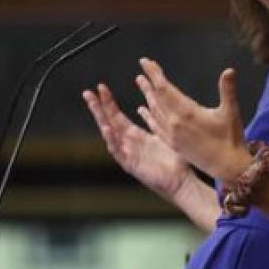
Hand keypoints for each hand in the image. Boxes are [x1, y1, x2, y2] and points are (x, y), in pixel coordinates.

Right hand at [83, 83, 192, 201]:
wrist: (181, 181)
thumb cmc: (174, 160)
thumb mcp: (161, 135)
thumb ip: (152, 121)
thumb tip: (143, 106)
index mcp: (134, 135)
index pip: (116, 115)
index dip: (108, 102)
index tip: (100, 87)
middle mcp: (127, 143)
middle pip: (108, 121)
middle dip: (98, 107)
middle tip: (87, 92)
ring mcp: (127, 154)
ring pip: (109, 134)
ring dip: (101, 120)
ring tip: (93, 106)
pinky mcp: (130, 165)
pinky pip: (118, 151)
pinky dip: (112, 140)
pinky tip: (107, 129)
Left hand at [135, 58, 250, 182]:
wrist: (227, 167)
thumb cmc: (231, 138)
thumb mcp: (231, 112)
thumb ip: (227, 90)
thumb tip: (229, 70)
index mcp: (186, 112)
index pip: (165, 88)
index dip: (154, 74)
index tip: (145, 62)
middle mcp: (174, 122)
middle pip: (156, 98)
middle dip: (149, 83)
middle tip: (142, 70)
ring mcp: (171, 134)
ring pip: (154, 111)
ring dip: (147, 96)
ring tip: (141, 84)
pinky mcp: (172, 143)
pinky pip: (155, 126)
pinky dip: (148, 116)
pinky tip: (144, 111)